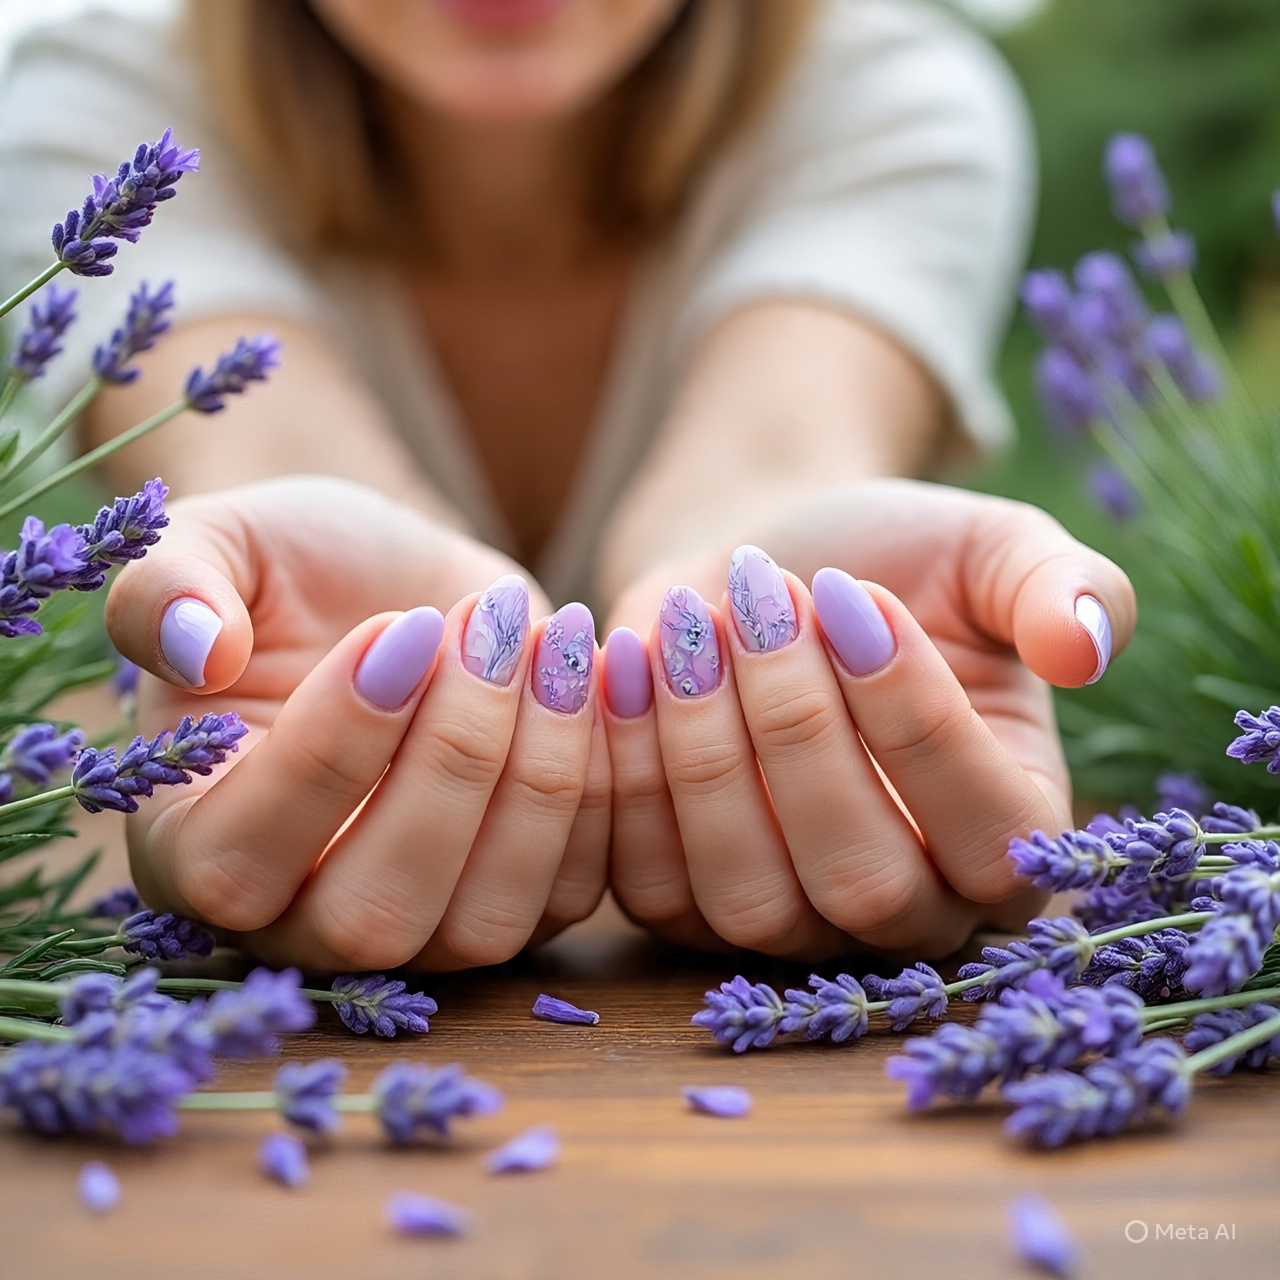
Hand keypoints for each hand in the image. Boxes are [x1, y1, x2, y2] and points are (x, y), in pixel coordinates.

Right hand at [105, 475, 609, 970]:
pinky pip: (575, 888)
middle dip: (449, 761)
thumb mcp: (225, 545)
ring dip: (536, 771)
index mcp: (192, 847)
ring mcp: (421, 929)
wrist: (413, 586)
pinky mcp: (521, 903)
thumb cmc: (301, 573)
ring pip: (485, 918)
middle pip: (373, 915)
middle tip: (483, 629)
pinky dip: (601, 780)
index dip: (328, 751)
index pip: (238, 862)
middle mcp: (300, 918)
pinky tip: (589, 672)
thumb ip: (169, 588)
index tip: (397, 628)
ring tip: (544, 638)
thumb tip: (192, 649)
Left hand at [601, 480, 1135, 960]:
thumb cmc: (884, 564)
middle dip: (800, 728)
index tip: (856, 594)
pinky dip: (625, 768)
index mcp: (1011, 835)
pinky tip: (630, 659)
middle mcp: (910, 909)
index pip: (991, 834)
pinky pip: (646, 883)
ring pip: (749, 896)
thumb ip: (1057, 585)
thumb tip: (1085, 644)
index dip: (917, 720)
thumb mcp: (984, 551)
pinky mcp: (683, 908)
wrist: (753, 577)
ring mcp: (790, 924)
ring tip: (694, 622)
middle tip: (766, 598)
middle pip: (864, 880)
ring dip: (708, 750)